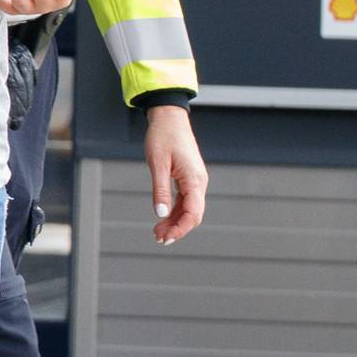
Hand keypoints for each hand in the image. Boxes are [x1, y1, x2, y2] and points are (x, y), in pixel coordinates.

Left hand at [144, 104, 208, 244]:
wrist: (169, 118)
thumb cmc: (162, 137)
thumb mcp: (157, 164)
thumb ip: (160, 189)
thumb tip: (160, 214)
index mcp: (194, 179)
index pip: (193, 213)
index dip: (180, 229)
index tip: (166, 238)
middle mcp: (199, 182)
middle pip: (193, 214)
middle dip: (177, 229)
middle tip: (158, 238)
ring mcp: (195, 181)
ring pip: (189, 209)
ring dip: (175, 222)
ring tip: (158, 233)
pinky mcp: (189, 178)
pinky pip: (185, 200)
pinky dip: (175, 211)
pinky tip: (163, 219)